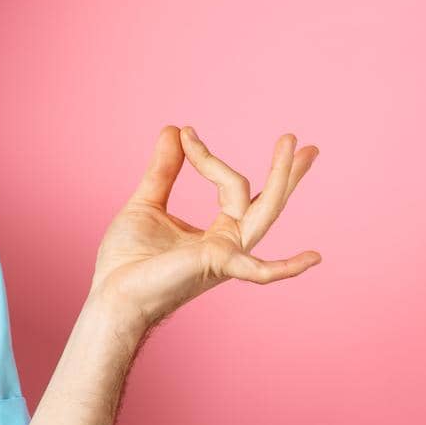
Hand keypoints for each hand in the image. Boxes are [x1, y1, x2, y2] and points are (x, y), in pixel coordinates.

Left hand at [89, 125, 321, 333]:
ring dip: (281, 179)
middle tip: (293, 137)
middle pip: (266, 201)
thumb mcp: (147, 203)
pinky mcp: (216, 266)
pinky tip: (313, 258)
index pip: (230, 185)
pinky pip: (259, 270)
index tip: (186, 132)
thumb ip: (165, 170)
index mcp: (218, 231)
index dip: (208, 156)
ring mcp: (227, 254)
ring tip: (296, 147)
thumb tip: (174, 130)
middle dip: (283, 170)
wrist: (112, 294)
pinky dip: (286, 267)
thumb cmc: (129, 259)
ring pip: (264, 212)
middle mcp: (230, 242)